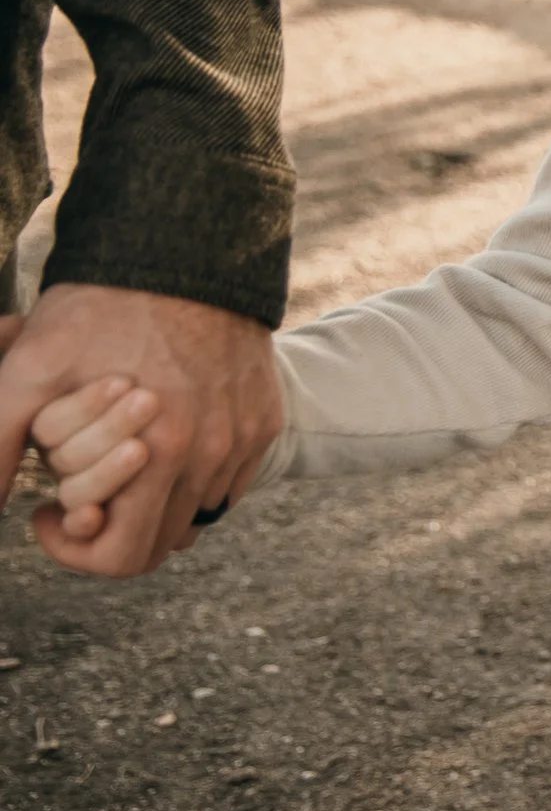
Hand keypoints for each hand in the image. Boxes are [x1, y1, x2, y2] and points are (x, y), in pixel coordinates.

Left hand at [0, 284, 281, 575]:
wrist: (184, 252)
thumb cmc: (98, 310)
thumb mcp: (25, 374)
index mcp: (158, 454)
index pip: (123, 558)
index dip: (71, 549)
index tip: (46, 511)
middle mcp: (212, 454)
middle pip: (160, 544)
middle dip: (110, 526)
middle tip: (77, 487)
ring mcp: (245, 438)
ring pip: (195, 514)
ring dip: (152, 500)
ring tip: (119, 454)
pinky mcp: (265, 418)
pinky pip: (229, 481)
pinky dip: (193, 477)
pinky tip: (162, 437)